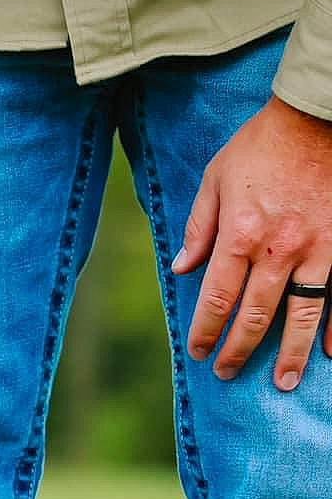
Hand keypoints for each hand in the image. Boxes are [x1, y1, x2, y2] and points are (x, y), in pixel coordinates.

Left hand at [174, 97, 331, 391]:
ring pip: (305, 313)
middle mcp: (280, 250)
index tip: (199, 352)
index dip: (207, 331)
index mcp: (241, 235)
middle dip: (241, 349)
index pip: (218, 299)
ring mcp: (322, 249)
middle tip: (229, 373)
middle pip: (257, 315)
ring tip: (285, 382)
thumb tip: (181, 270)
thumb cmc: (262, 145)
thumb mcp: (216, 181)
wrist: (319, 116)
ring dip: (293, 353)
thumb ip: (199, 229)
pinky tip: (331, 350)